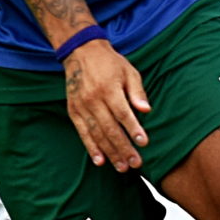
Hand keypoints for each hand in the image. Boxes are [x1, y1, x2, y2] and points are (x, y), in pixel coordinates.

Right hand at [63, 39, 150, 169]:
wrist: (81, 52)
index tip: (143, 143)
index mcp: (109, 88)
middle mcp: (93, 99)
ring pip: (97, 134)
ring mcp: (81, 106)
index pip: (123, 113)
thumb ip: (137, 92)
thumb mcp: (129, 71)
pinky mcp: (73, 111)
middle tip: (135, 163)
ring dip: (110, 152)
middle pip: (110, 128)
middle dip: (123, 148)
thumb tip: (146, 110)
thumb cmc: (110, 63)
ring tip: (122, 167)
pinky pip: (83, 132)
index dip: (133, 129)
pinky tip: (100, 160)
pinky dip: (91, 148)